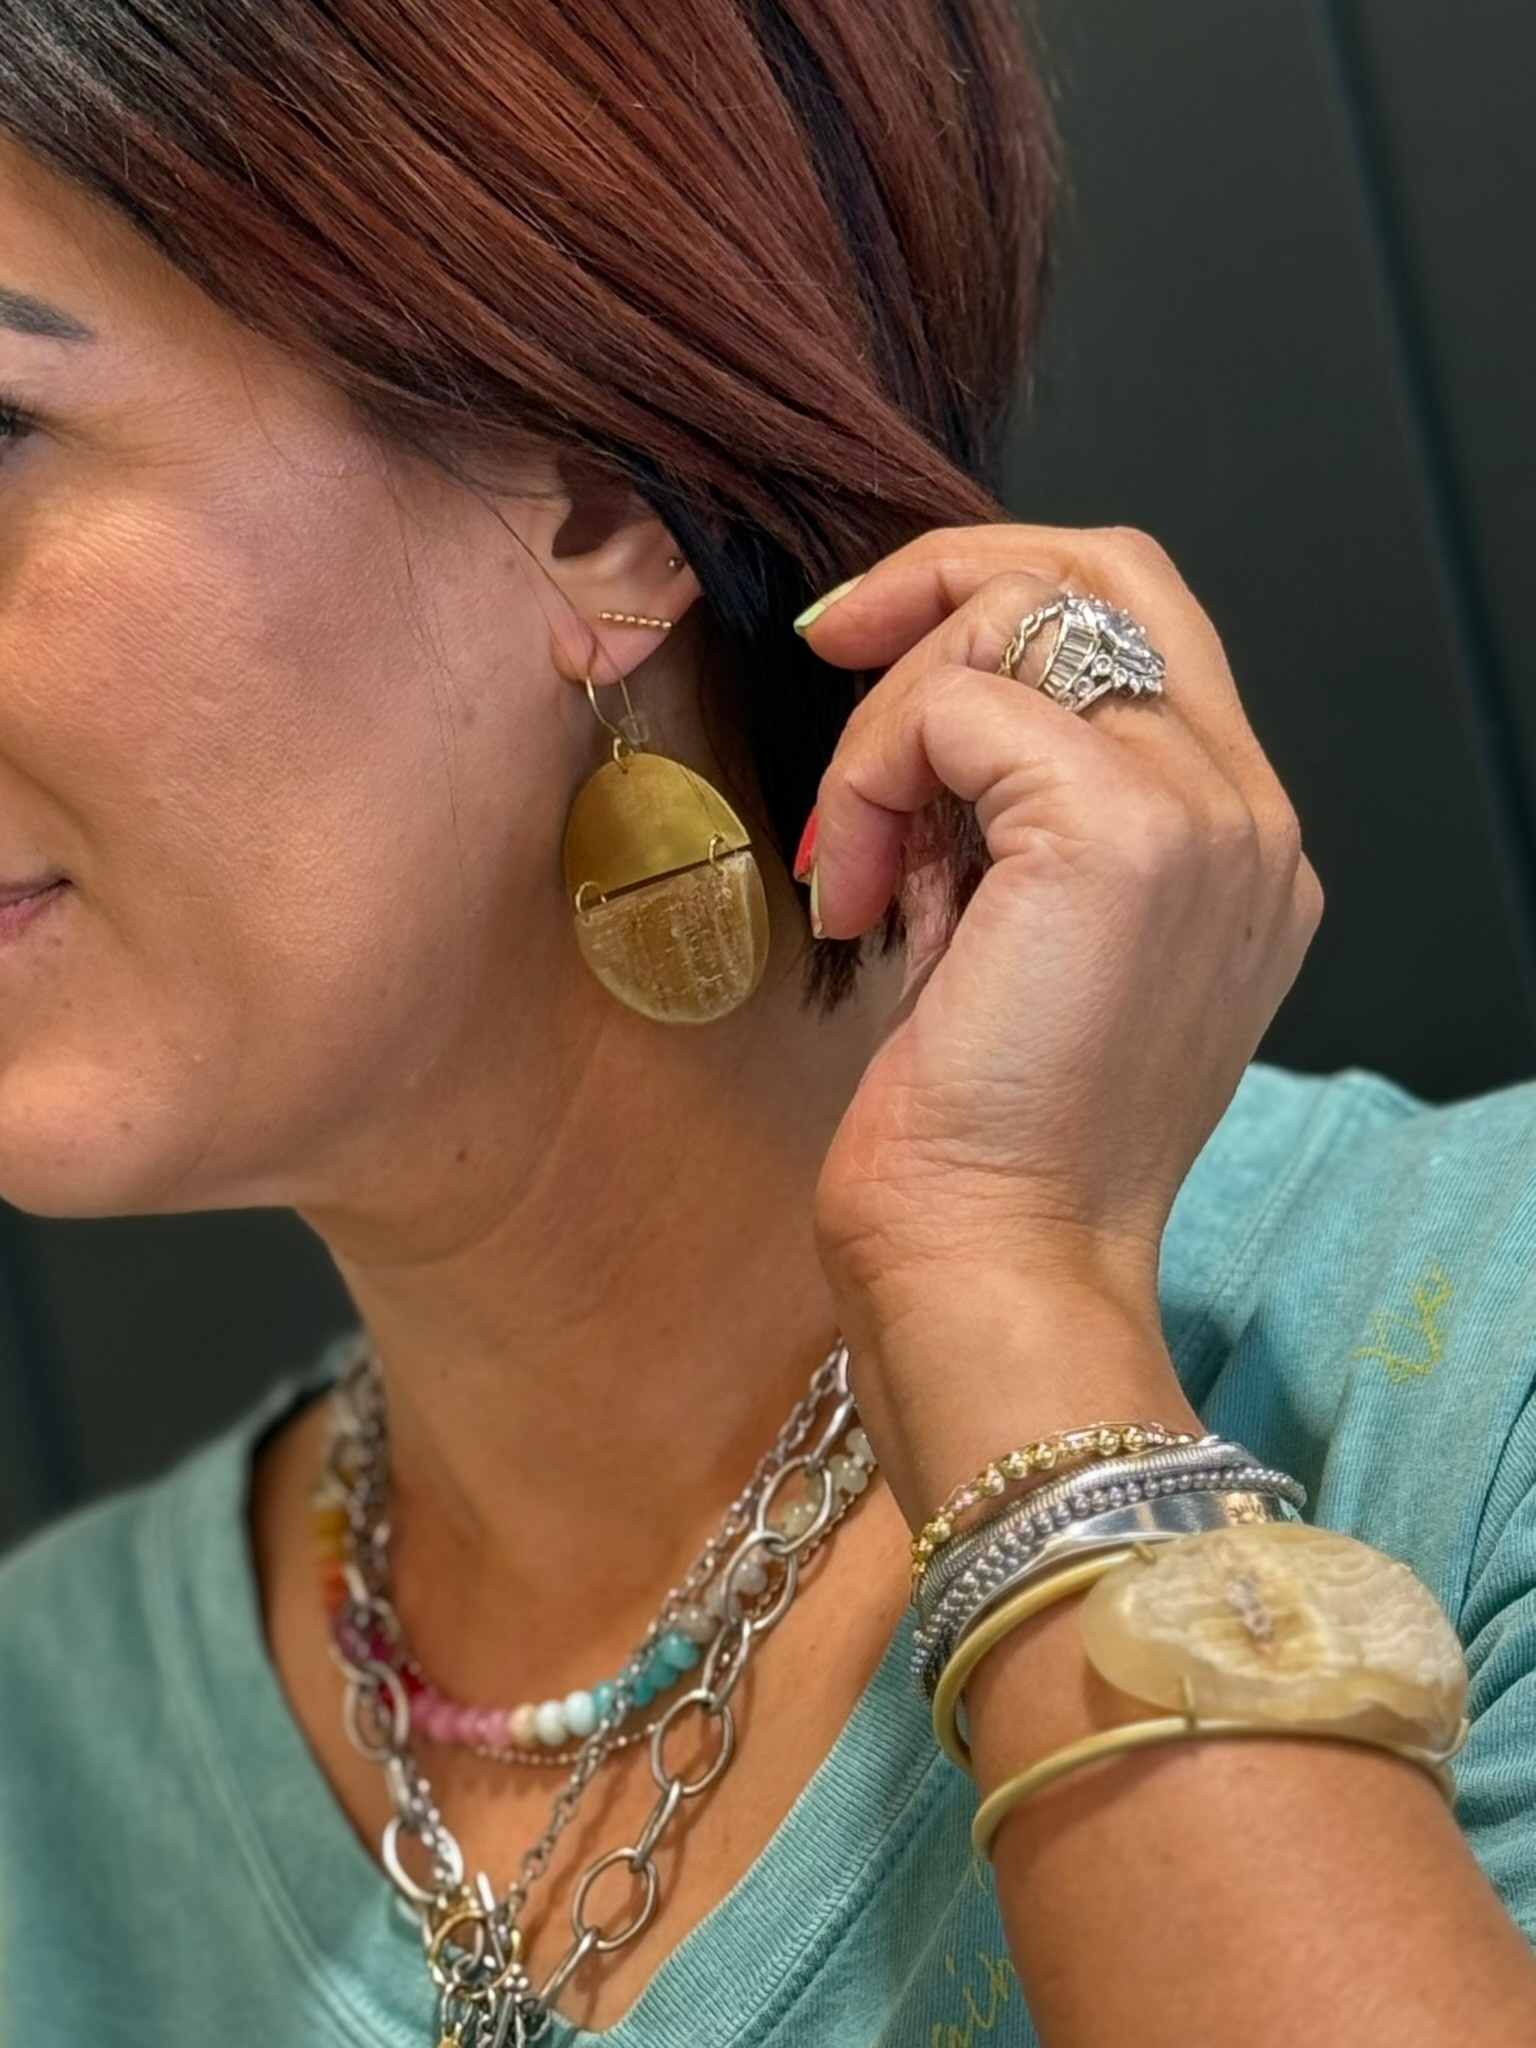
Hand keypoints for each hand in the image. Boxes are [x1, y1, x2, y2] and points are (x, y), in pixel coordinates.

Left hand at [798, 524, 1321, 1503]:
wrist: (992, 1269)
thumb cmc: (982, 1139)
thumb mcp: (1013, 944)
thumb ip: (1009, 822)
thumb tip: (923, 728)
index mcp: (1236, 846)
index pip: (1141, 630)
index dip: (998, 611)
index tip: (875, 665)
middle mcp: (1248, 816)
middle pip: (1110, 569)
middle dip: (948, 576)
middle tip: (833, 641)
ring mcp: (1206, 815)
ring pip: (1019, 621)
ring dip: (889, 718)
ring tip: (854, 863)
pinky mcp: (1124, 831)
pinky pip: (958, 704)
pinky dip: (874, 777)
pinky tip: (855, 896)